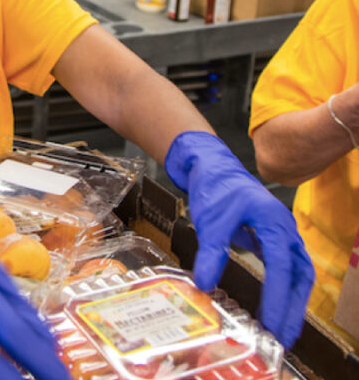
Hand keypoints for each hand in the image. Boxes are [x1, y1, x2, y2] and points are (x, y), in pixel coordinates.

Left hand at [164, 131, 313, 347]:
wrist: (213, 167)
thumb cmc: (216, 188)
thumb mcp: (210, 219)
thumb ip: (211, 251)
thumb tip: (206, 284)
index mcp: (273, 222)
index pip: (281, 267)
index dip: (278, 298)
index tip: (272, 323)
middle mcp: (285, 230)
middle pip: (299, 275)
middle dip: (293, 308)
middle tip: (282, 338)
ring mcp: (282, 235)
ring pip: (297, 274)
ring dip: (291, 302)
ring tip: (281, 330)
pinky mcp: (274, 240)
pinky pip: (286, 269)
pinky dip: (283, 290)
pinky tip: (273, 308)